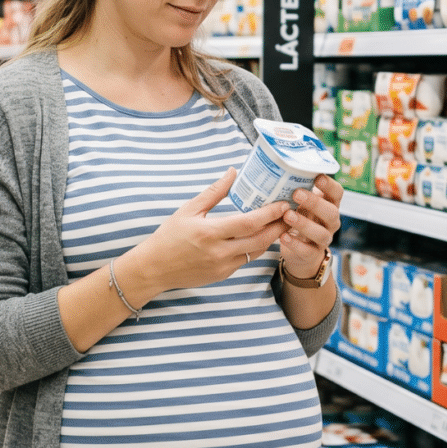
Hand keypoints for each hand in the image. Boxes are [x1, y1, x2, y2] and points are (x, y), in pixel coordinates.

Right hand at [129, 167, 290, 291]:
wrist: (154, 268)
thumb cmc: (169, 236)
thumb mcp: (188, 210)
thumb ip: (214, 192)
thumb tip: (233, 172)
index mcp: (210, 233)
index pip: (248, 223)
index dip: (269, 214)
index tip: (283, 204)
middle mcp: (219, 252)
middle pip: (260, 240)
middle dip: (279, 226)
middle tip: (292, 213)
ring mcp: (223, 266)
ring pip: (256, 251)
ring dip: (271, 238)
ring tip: (282, 223)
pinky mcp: (223, 275)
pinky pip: (246, 260)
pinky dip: (256, 247)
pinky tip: (261, 236)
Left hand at [279, 174, 342, 277]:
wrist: (300, 252)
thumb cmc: (301, 219)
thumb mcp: (301, 204)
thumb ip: (297, 190)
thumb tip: (279, 168)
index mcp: (329, 205)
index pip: (337, 193)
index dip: (330, 185)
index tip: (317, 177)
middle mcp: (330, 222)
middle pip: (331, 212)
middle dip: (315, 203)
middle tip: (296, 194)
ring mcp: (323, 239)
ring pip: (321, 233)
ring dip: (304, 224)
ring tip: (287, 215)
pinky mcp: (312, 254)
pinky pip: (307, 250)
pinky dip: (295, 244)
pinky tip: (283, 236)